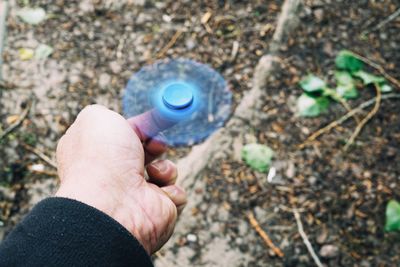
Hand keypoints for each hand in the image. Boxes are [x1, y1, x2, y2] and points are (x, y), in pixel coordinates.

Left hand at [55, 105, 186, 253]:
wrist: (111, 205)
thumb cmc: (101, 159)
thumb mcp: (97, 118)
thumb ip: (106, 112)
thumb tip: (118, 121)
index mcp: (98, 154)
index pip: (125, 135)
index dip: (142, 125)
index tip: (160, 116)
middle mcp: (115, 175)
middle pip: (147, 152)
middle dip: (157, 145)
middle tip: (157, 144)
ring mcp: (135, 195)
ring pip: (165, 173)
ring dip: (165, 168)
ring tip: (154, 173)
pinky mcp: (156, 212)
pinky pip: (176, 195)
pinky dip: (172, 191)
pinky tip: (158, 194)